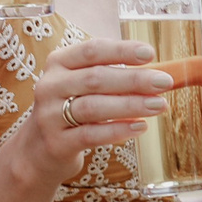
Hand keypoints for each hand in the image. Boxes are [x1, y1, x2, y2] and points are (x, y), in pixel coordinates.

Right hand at [16, 38, 172, 187]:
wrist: (37, 150)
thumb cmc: (70, 110)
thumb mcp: (81, 86)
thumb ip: (112, 76)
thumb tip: (157, 73)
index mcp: (59, 63)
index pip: (91, 51)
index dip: (121, 50)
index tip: (150, 53)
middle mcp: (50, 86)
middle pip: (95, 79)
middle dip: (134, 80)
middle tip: (164, 82)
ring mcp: (50, 115)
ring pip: (94, 107)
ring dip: (131, 105)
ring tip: (159, 105)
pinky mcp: (56, 143)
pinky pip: (91, 135)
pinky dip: (118, 130)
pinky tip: (140, 127)